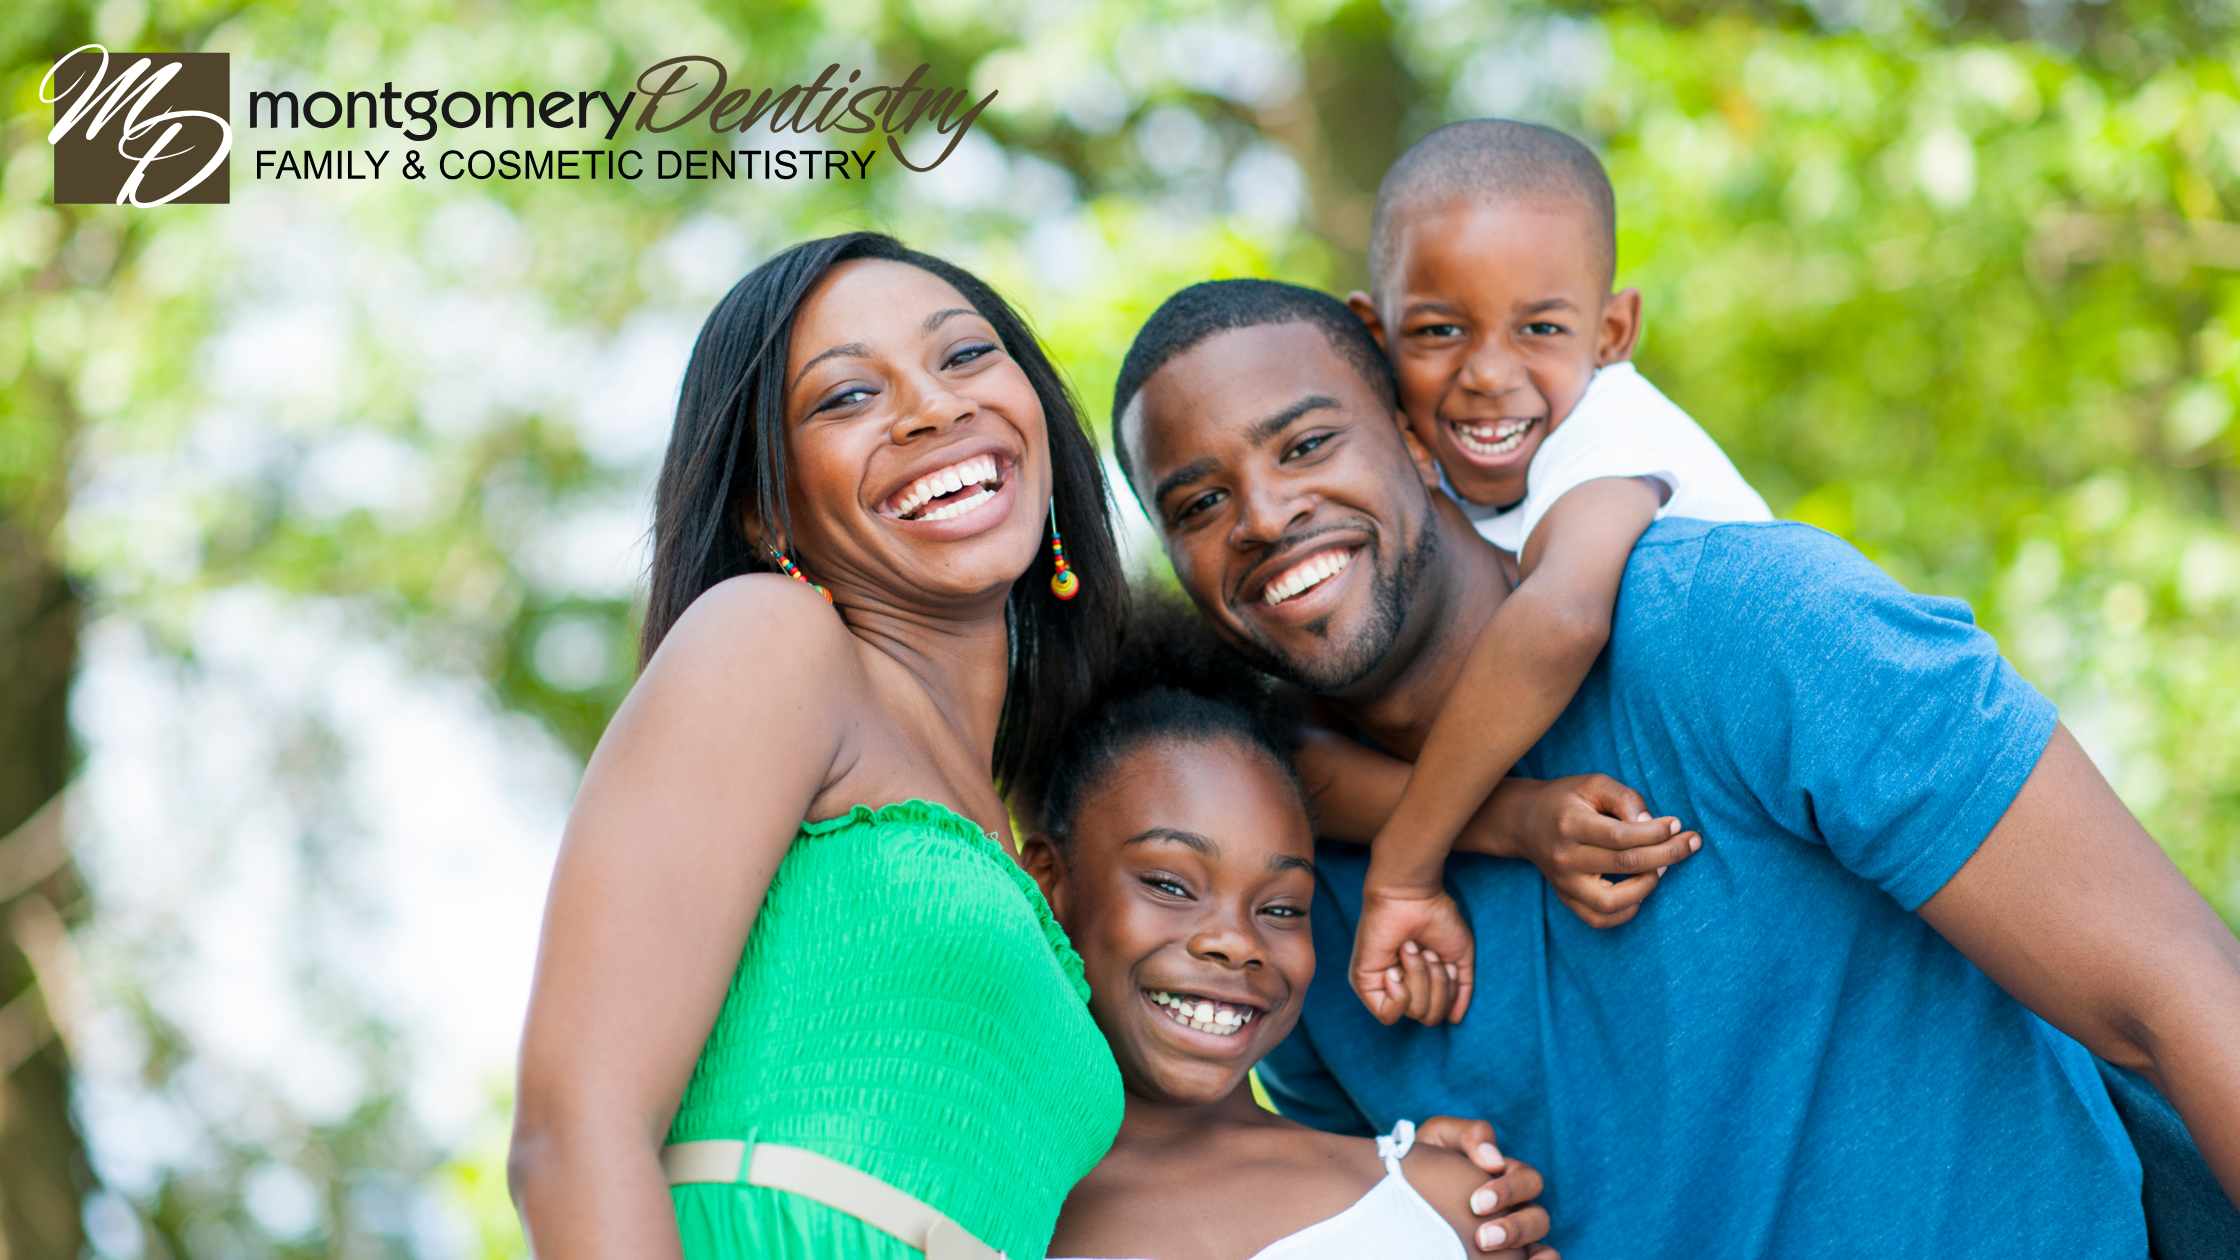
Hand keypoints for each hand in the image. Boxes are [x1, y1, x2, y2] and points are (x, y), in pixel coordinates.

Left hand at [1351, 886, 1474, 1025]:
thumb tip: (1454, 1019)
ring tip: (1411, 950)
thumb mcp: (1458, 957)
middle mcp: (1399, 987)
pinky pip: (1388, 1014)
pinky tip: (1396, 969)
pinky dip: (1401, 993)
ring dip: (1420, 977)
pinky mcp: (1363, 982)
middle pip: (1428, 1017)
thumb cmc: (1437, 918)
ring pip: (1413, 1012)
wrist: (1414, 897)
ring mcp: (1381, 986)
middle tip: (1428, 953)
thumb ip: (1460, 990)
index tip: (1446, 962)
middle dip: (1437, 985)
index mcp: (1419, 983)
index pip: (1438, 1014)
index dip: (1448, 993)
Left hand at [1416, 1115, 1554, 1256]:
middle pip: (1539, 1219)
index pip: (1528, 1181)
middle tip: (1482, 1237)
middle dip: (1514, 1229)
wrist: (1397, 1189)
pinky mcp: (1507, 1256)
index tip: (1476, 1203)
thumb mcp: (1439, 1139)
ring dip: (1521, 1248)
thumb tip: (1494, 1159)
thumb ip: (1468, 1135)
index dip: (1509, 1191)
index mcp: (1507, 1176)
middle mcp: (1517, 1209)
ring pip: (1544, 1250)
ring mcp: (1513, 1238)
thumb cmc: (1423, 1161)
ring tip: (1488, 1251)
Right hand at [1465, 775, 1700, 928]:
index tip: (1676, 824)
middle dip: (1667, 854)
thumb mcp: (1594, 784)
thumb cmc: (1566, 799)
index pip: (1621, 836)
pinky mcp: (1566, 898)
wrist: (1523, 821)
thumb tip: (1655, 824)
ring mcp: (1563, 883)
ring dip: (1647, 887)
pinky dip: (1626, 912)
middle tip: (1690, 843)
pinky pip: (1598, 919)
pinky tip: (1641, 891)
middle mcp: (1564, 857)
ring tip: (1661, 868)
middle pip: (1625, 865)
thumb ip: (1625, 798)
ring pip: (1611, 902)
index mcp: (1570, 823)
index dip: (1656, 833)